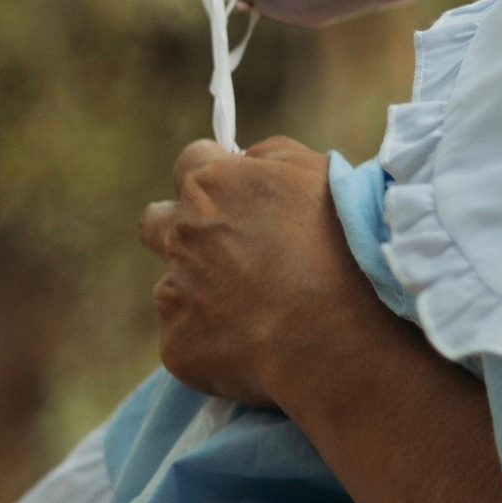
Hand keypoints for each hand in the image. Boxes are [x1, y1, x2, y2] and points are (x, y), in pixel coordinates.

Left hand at [138, 135, 368, 405]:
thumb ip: (270, 156)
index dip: (215, 176)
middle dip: (182, 229)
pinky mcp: (178, 346)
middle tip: (227, 250)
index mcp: (211, 185)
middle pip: (157, 221)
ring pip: (174, 285)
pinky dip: (215, 340)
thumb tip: (245, 160)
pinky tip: (259, 343)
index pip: (190, 162)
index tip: (234, 194)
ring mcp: (175, 293)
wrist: (341, 336)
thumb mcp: (320, 174)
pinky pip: (188, 337)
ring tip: (260, 309)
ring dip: (203, 290)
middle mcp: (182, 234)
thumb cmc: (344, 248)